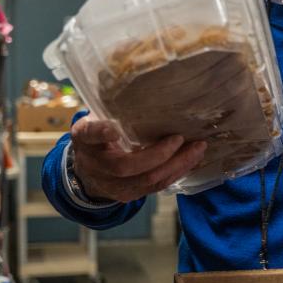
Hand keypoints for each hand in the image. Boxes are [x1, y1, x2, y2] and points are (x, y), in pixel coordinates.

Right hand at [69, 115, 205, 202]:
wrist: (87, 173)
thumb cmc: (97, 139)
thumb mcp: (94, 121)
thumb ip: (109, 111)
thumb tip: (138, 87)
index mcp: (85, 140)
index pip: (90, 135)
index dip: (101, 133)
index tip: (113, 129)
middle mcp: (97, 166)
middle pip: (127, 166)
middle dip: (159, 154)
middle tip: (181, 138)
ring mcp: (113, 185)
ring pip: (148, 180)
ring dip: (177, 164)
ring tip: (198, 148)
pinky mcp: (130, 195)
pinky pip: (157, 187)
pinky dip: (178, 172)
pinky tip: (193, 160)